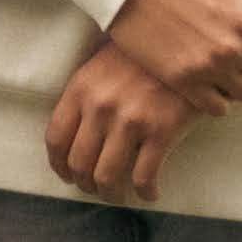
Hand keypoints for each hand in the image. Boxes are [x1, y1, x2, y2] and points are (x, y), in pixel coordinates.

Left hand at [45, 41, 191, 201]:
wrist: (185, 45)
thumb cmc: (141, 57)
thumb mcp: (100, 67)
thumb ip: (84, 97)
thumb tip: (74, 136)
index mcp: (80, 90)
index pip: (55, 139)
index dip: (59, 165)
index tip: (68, 176)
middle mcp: (100, 108)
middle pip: (79, 164)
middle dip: (86, 184)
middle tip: (97, 189)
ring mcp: (130, 121)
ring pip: (107, 177)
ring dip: (112, 194)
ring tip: (120, 195)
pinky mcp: (162, 132)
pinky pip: (144, 177)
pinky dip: (145, 193)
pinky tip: (150, 193)